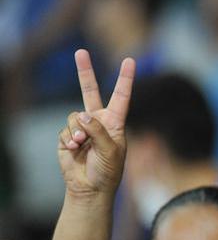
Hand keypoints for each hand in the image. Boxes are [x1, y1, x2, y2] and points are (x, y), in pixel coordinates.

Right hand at [57, 50, 134, 199]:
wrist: (90, 187)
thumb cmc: (107, 171)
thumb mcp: (111, 151)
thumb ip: (99, 131)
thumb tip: (82, 115)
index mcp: (115, 123)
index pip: (121, 97)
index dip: (125, 79)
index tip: (130, 61)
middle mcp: (98, 121)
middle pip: (90, 91)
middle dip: (84, 72)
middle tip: (80, 52)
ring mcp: (82, 127)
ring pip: (74, 116)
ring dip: (77, 132)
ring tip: (83, 146)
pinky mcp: (68, 135)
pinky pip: (66, 130)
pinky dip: (69, 140)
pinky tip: (75, 151)